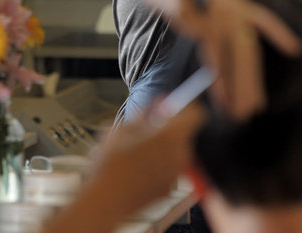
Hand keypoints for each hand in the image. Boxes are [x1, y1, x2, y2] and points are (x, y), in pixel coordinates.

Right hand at [42, 104, 204, 232]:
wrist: (105, 199)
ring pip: (174, 152)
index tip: (168, 108)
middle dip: (168, 129)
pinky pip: (167, 170)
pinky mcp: (168, 189)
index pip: (195, 114)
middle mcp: (180, 155)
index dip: (183, 107)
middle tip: (145, 129)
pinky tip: (136, 169)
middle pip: (183, 134)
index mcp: (172, 135)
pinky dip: (156, 166)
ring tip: (135, 151)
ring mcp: (176, 174)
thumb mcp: (125, 128)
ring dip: (161, 148)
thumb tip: (160, 102)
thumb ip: (148, 112)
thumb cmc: (112, 161)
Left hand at [132, 0, 300, 119]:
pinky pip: (261, 22)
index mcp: (208, 6)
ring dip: (250, 77)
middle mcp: (226, 8)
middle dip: (244, 84)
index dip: (222, 77)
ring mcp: (231, 8)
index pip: (218, 49)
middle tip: (245, 115)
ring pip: (246, 47)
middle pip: (241, 51)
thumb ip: (175, 2)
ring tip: (255, 106)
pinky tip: (295, 48)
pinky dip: (278, 32)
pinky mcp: (232, 8)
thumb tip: (193, 23)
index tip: (225, 103)